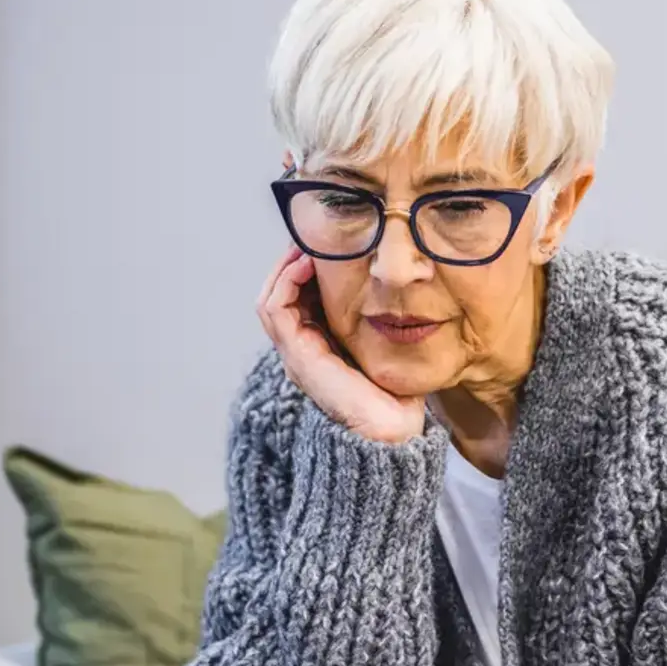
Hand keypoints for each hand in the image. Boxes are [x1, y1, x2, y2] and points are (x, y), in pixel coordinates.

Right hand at [257, 248, 425, 444]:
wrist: (392, 430)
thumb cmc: (396, 394)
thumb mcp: (385, 345)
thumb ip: (378, 321)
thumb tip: (394, 288)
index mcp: (317, 348)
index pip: (296, 299)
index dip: (305, 269)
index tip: (326, 244)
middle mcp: (300, 350)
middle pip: (278, 295)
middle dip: (291, 261)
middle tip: (312, 235)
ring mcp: (295, 354)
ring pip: (270, 298)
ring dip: (285, 266)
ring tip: (307, 244)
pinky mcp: (298, 356)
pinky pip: (275, 309)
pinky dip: (287, 280)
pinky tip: (308, 262)